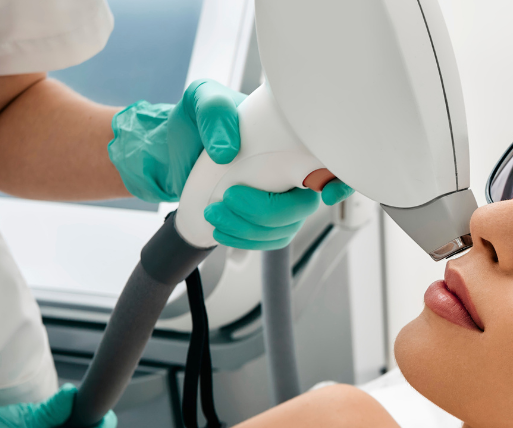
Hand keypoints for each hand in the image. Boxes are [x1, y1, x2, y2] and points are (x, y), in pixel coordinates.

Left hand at [108, 79, 353, 248]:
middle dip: (268, 211)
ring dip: (250, 229)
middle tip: (230, 197)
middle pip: (304, 206)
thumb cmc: (196, 122)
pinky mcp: (265, 220)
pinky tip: (223, 230)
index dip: (340, 181)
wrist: (172, 153)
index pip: (332, 162)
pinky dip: (245, 240)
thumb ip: (215, 112)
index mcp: (291, 138)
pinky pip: (269, 241)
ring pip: (285, 228)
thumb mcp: (201, 100)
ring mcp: (281, 198)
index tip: (324, 193)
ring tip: (214, 212)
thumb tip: (228, 150)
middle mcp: (293, 170)